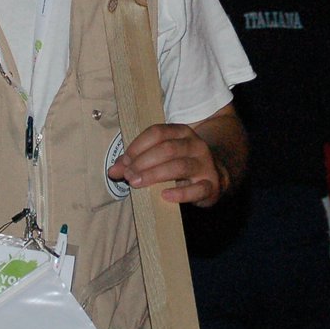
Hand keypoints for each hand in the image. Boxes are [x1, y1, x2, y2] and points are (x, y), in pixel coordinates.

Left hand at [107, 123, 226, 206]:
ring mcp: (205, 164)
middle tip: (128, 175)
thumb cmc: (181, 163)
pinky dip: (180, 193)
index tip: (125, 160)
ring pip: (180, 166)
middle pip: (167, 149)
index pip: (158, 132)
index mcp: (182, 132)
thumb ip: (138, 160)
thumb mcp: (162, 156)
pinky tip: (164, 196)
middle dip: (144, 162)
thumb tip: (113, 170)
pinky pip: (197, 189)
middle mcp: (195, 145)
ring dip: (154, 175)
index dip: (139, 145)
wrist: (216, 175)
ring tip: (137, 183)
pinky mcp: (211, 185)